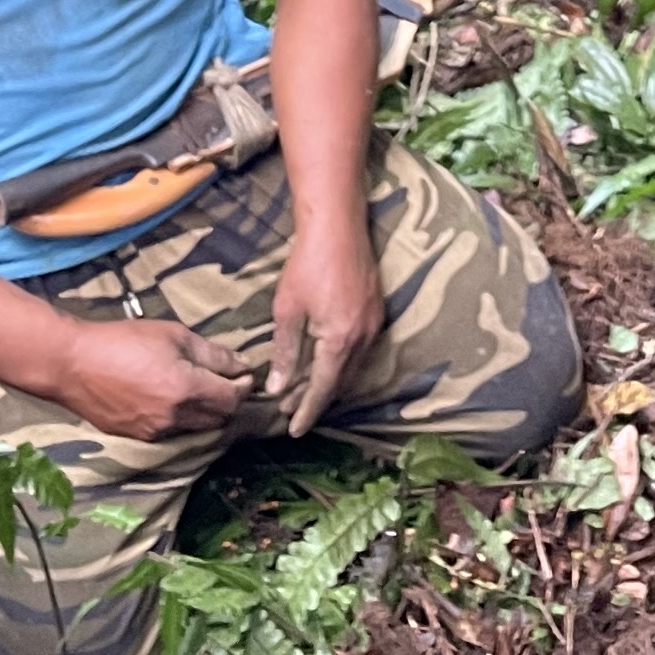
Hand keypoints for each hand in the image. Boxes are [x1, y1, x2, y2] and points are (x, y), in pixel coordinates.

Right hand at [55, 314, 255, 440]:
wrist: (72, 363)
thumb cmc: (123, 340)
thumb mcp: (173, 335)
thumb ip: (212, 354)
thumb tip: (241, 365)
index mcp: (186, 390)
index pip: (232, 399)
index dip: (244, 387)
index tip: (244, 374)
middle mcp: (175, 418)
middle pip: (219, 419)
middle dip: (229, 402)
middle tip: (227, 382)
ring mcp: (155, 433)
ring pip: (197, 429)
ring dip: (207, 413)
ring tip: (201, 390)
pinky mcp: (138, 438)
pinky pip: (173, 433)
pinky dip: (183, 420)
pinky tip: (175, 401)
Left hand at [268, 214, 387, 438]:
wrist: (338, 224)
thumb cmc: (308, 264)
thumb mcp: (288, 310)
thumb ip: (284, 352)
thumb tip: (277, 388)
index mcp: (340, 341)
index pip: (322, 389)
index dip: (307, 411)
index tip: (293, 430)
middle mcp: (364, 338)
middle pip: (340, 382)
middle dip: (314, 399)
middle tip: (288, 410)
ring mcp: (374, 323)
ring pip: (352, 367)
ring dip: (328, 381)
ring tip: (300, 389)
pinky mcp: (377, 310)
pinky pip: (360, 350)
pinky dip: (340, 363)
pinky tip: (325, 360)